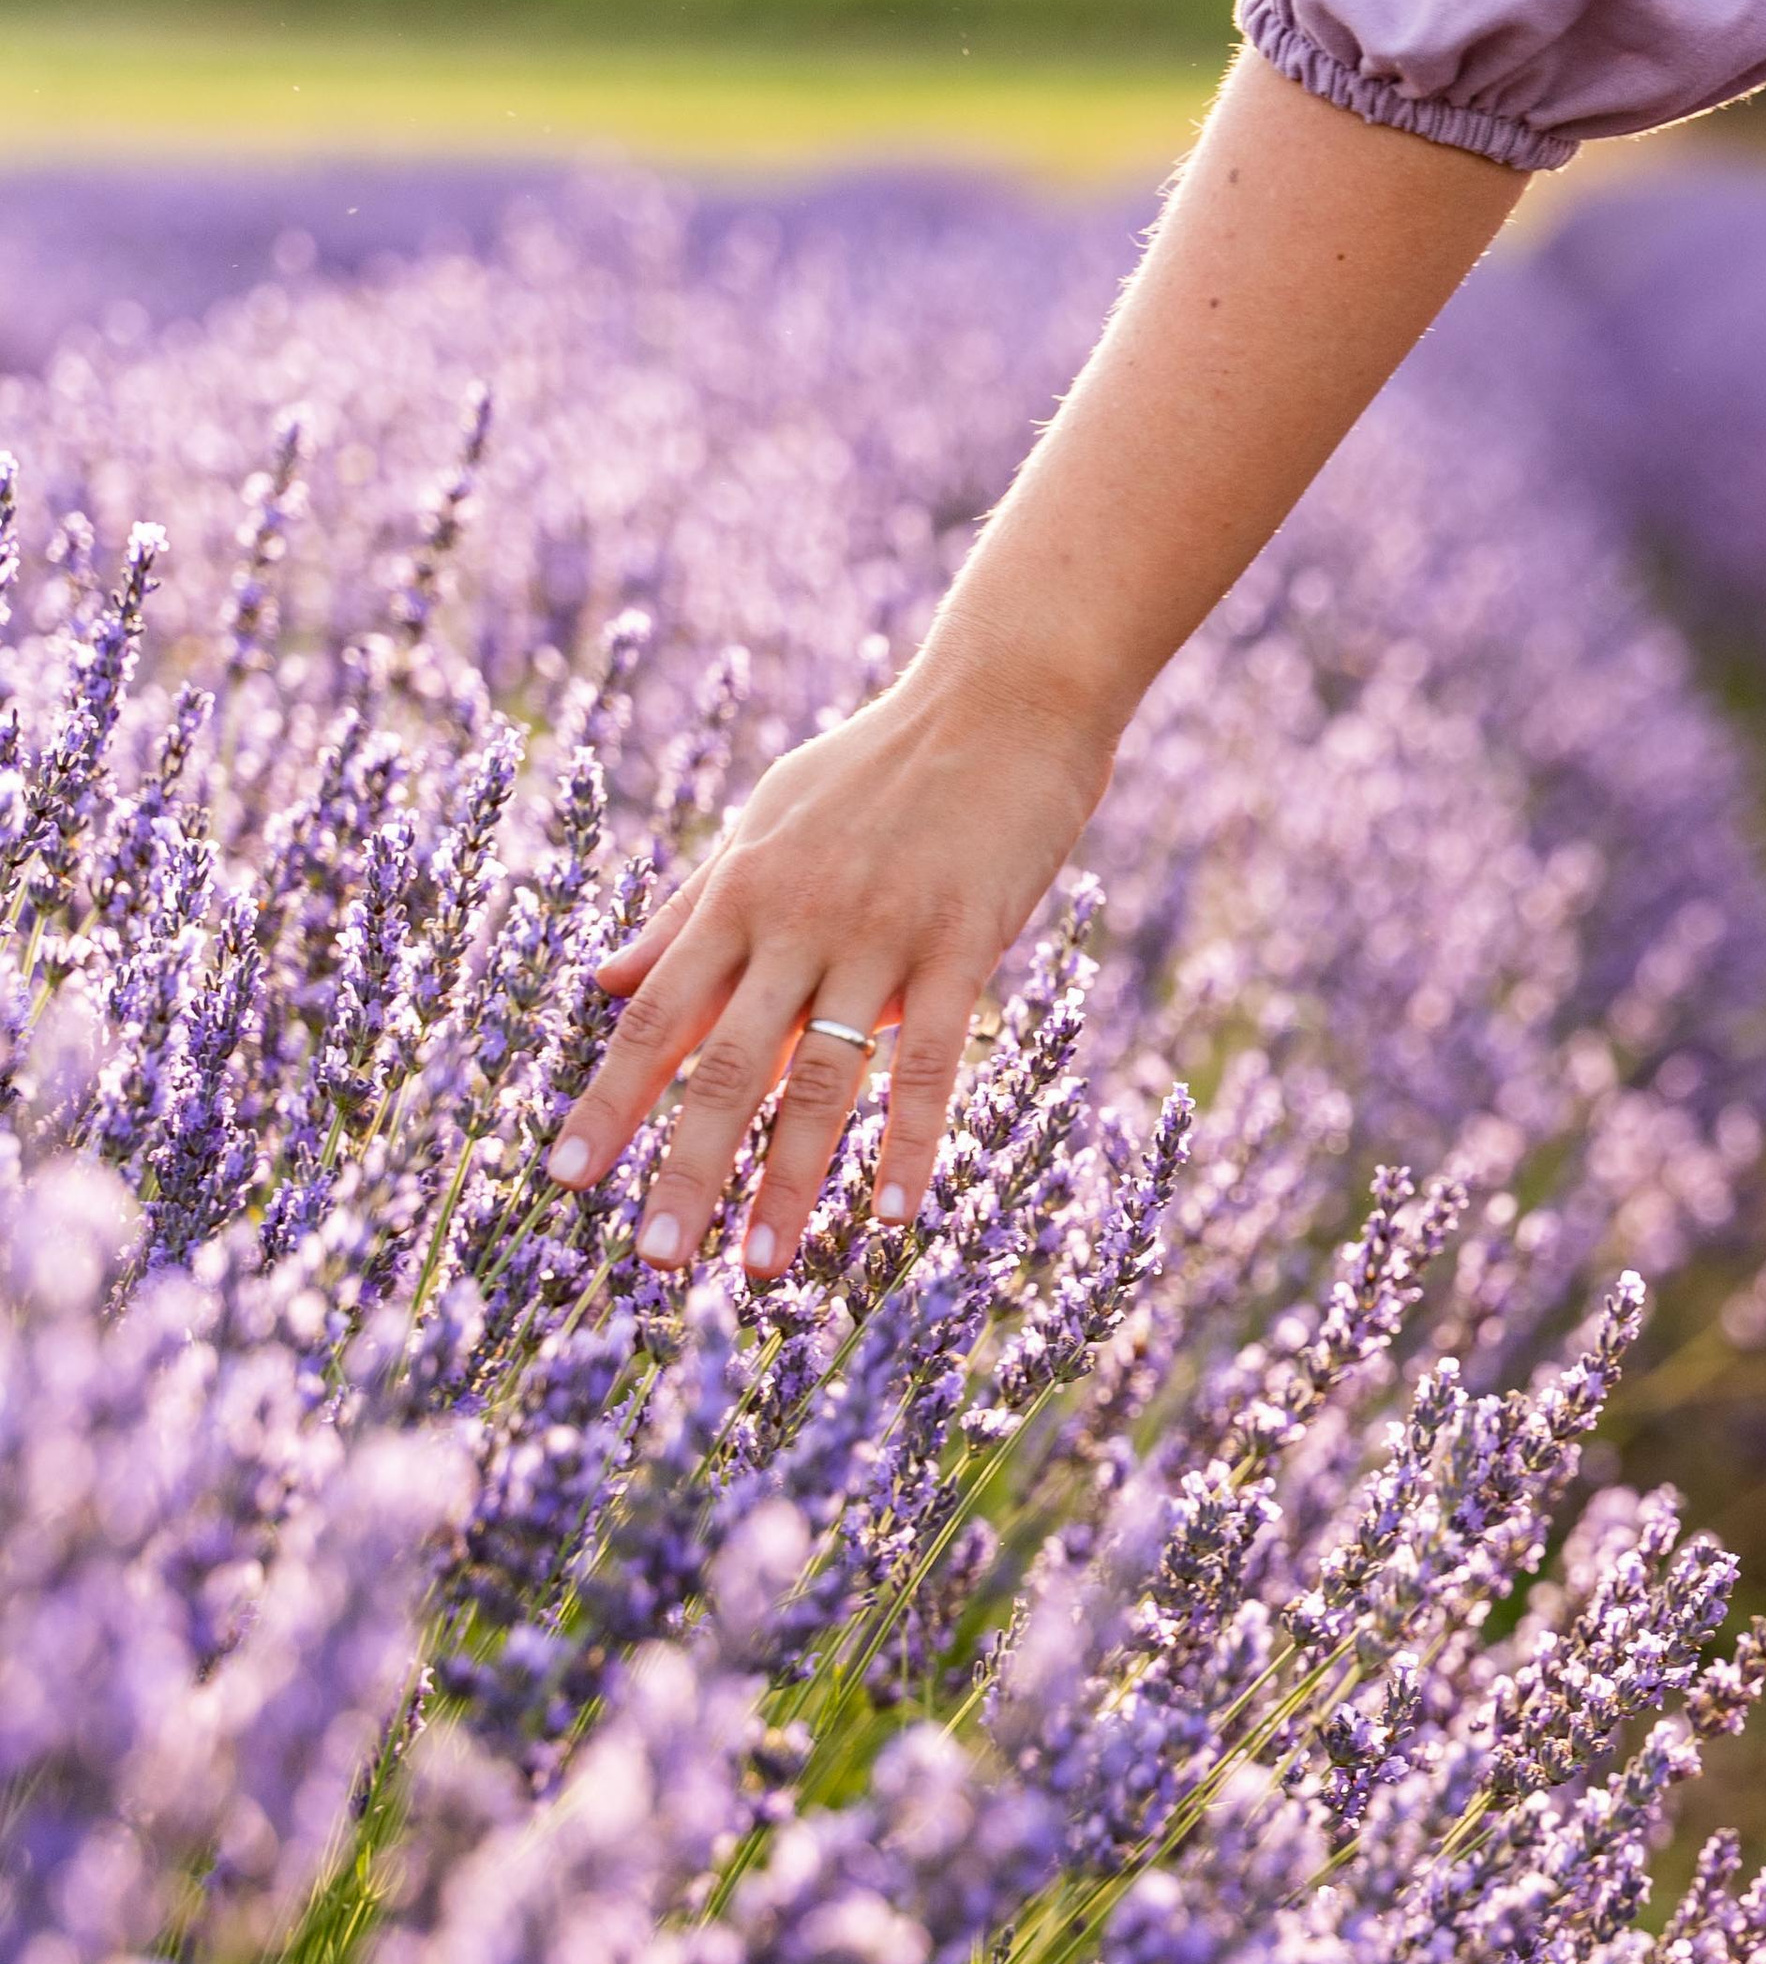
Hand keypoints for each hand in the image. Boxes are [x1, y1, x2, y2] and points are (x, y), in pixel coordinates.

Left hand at [546, 648, 1112, 1277]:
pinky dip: (908, 1142)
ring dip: (788, 1179)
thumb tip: (599, 981)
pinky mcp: (963, 942)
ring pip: (820, 1075)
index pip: (655, 1012)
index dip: (609, 1099)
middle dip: (684, 1165)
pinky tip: (892, 1216)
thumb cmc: (879, 765)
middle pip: (722, 1059)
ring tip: (760, 1265)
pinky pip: (929, 1059)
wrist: (1002, 698)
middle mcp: (795, 918)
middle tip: (653, 1259)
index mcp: (739, 891)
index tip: (564, 1180)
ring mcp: (879, 933)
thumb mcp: (763, 823)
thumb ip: (686, 911)